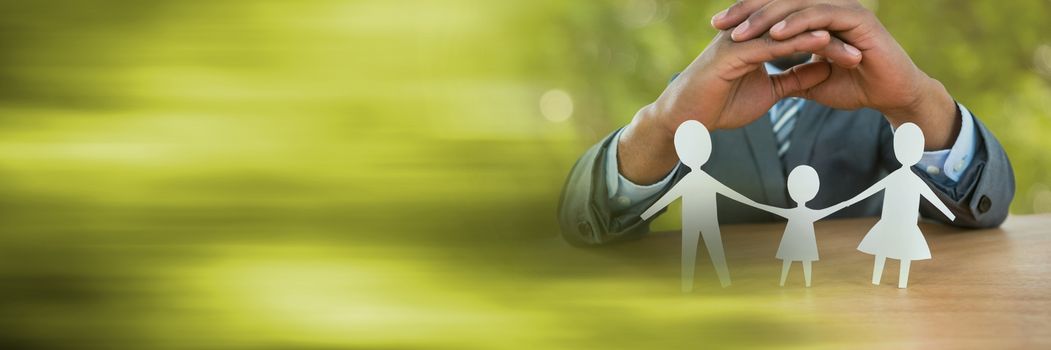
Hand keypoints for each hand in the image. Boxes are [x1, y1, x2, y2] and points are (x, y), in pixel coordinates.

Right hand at [618, 30, 861, 183]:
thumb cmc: (718, 106)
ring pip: (789, 31)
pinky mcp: (733, 52)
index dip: (829, 40)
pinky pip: (773, 43)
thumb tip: (823, 71)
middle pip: (797, 27)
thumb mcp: (768, 93)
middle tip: (864, 43)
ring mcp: (739, 39)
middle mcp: (747, 33)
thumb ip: (794, 79)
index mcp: (755, 40)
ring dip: (823, 36)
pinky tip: (824, 43)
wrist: (684, 120)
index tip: (858, 50)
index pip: (798, 33)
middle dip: (832, 34)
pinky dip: (800, 42)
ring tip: (853, 44)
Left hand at [711, 0, 959, 148]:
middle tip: (719, 24)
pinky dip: (798, 23)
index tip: (716, 27)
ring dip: (767, 18)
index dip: (745, 16)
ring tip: (741, 32)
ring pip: (797, 5)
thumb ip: (789, 74)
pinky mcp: (858, 18)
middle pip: (780, 0)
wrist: (891, 96)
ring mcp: (843, 9)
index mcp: (815, 16)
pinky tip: (776, 33)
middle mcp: (828, 6)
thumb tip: (764, 81)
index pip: (774, 10)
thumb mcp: (811, 81)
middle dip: (747, 12)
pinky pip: (821, 15)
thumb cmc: (855, 88)